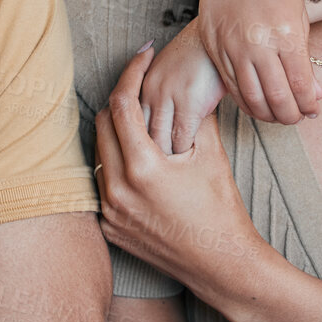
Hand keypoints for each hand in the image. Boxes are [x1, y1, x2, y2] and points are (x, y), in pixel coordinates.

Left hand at [96, 45, 270, 297]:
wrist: (222, 265)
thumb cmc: (221, 210)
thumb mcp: (210, 155)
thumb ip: (194, 113)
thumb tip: (191, 78)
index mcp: (142, 167)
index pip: (122, 103)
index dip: (131, 72)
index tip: (143, 55)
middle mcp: (117, 189)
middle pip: (102, 123)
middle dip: (122, 100)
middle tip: (144, 88)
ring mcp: (110, 211)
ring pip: (98, 153)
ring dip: (116, 133)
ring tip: (143, 124)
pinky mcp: (109, 227)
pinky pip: (101, 183)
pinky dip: (115, 165)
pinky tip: (138, 160)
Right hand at [182, 0, 321, 126]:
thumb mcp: (298, 15)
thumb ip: (304, 58)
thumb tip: (314, 94)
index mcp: (284, 34)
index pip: (301, 85)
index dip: (309, 105)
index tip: (314, 109)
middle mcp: (257, 43)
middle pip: (276, 97)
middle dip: (291, 115)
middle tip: (297, 116)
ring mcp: (232, 47)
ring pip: (250, 98)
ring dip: (268, 114)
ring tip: (278, 113)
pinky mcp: (214, 48)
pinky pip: (231, 86)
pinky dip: (246, 101)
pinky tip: (257, 103)